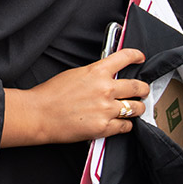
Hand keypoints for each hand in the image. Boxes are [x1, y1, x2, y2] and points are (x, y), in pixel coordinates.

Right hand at [5, 48, 150, 146]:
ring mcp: (106, 109)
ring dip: (137, 108)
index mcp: (97, 72)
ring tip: (134, 109)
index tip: (140, 57)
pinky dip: (126, 125)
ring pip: (136, 108)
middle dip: (143, 89)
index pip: (124, 58)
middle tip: (143, 91)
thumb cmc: (51, 94)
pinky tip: (121, 123)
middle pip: (138, 87)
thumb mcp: (75, 74)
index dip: (136, 56)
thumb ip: (94, 75)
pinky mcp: (104, 127)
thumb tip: (107, 78)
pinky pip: (126, 126)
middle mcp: (105, 89)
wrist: (39, 114)